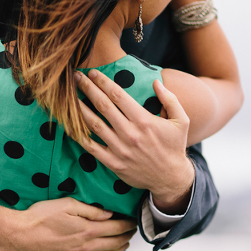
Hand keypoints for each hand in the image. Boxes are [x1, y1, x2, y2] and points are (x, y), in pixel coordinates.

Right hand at [0, 198, 136, 250]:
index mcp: (88, 230)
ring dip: (118, 250)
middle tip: (133, 232)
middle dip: (126, 237)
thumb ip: (90, 210)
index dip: (127, 224)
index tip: (133, 221)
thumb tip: (109, 214)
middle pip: (114, 243)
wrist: (19, 237)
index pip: (116, 228)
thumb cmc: (39, 217)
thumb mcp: (66, 204)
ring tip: (124, 244)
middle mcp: (86, 247)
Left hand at [75, 69, 194, 213]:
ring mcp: (119, 149)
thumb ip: (170, 99)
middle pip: (103, 106)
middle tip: (77, 77)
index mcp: (144, 120)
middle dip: (88, 88)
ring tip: (69, 96)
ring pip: (94, 124)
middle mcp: (129, 133)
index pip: (118, 96)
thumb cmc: (174, 147)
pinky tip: (68, 125)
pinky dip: (78, 136)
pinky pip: (91, 147)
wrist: (170, 178)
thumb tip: (156, 82)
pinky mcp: (113, 162)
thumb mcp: (181, 121)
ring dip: (80, 108)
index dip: (103, 82)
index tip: (93, 72)